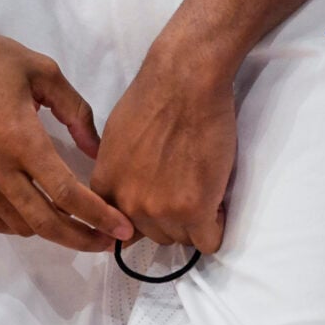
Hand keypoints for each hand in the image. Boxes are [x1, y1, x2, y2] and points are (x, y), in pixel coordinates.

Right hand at [0, 16, 133, 250]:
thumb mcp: (43, 72)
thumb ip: (75, 110)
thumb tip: (95, 149)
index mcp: (20, 139)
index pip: (66, 192)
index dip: (98, 215)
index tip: (121, 229)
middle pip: (44, 221)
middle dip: (81, 238)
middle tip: (106, 243)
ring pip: (18, 225)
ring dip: (50, 231)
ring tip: (74, 225)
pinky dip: (18, 225)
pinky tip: (34, 215)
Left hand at [90, 41, 237, 251]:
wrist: (184, 81)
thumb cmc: (153, 97)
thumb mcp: (115, 137)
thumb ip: (117, 171)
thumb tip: (121, 193)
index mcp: (107, 186)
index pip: (119, 227)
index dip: (142, 216)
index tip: (156, 204)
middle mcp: (128, 205)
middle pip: (153, 235)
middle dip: (169, 217)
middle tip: (184, 185)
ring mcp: (161, 211)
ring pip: (182, 238)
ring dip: (194, 220)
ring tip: (203, 187)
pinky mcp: (195, 211)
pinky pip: (208, 242)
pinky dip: (215, 227)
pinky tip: (217, 202)